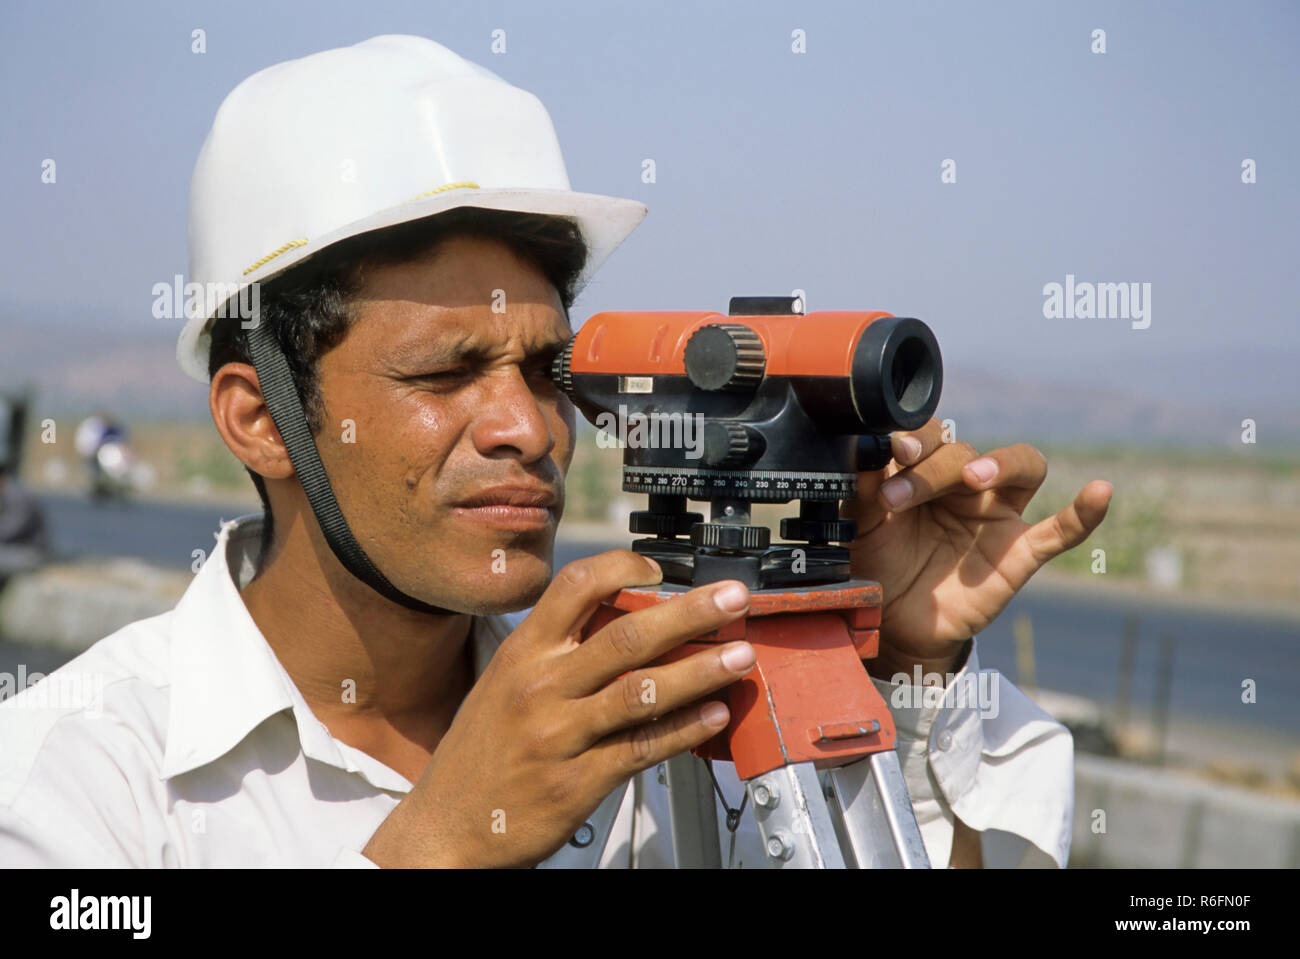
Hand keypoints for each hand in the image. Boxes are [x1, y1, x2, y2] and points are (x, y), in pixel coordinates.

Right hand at [360, 551, 755, 867]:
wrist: (447, 826)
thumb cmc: (482, 753)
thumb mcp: (503, 682)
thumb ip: (557, 651)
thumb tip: (627, 620)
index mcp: (523, 652)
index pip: (576, 587)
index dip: (624, 570)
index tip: (661, 570)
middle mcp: (541, 686)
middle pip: (627, 636)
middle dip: (690, 613)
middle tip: (732, 599)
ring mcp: (560, 735)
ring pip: (642, 691)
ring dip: (701, 671)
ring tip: (739, 658)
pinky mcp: (576, 782)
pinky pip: (642, 748)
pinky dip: (684, 730)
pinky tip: (714, 715)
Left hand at [841, 418, 1111, 677]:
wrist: (892, 621)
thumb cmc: (880, 562)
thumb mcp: (862, 523)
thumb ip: (864, 485)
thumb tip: (860, 447)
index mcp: (927, 469)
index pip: (932, 436)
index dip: (915, 438)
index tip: (892, 449)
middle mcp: (967, 484)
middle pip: (967, 453)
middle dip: (931, 470)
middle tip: (897, 497)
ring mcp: (998, 515)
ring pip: (1023, 468)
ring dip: (1002, 464)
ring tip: (975, 477)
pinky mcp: (1020, 553)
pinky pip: (1060, 531)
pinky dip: (1083, 513)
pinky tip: (1100, 492)